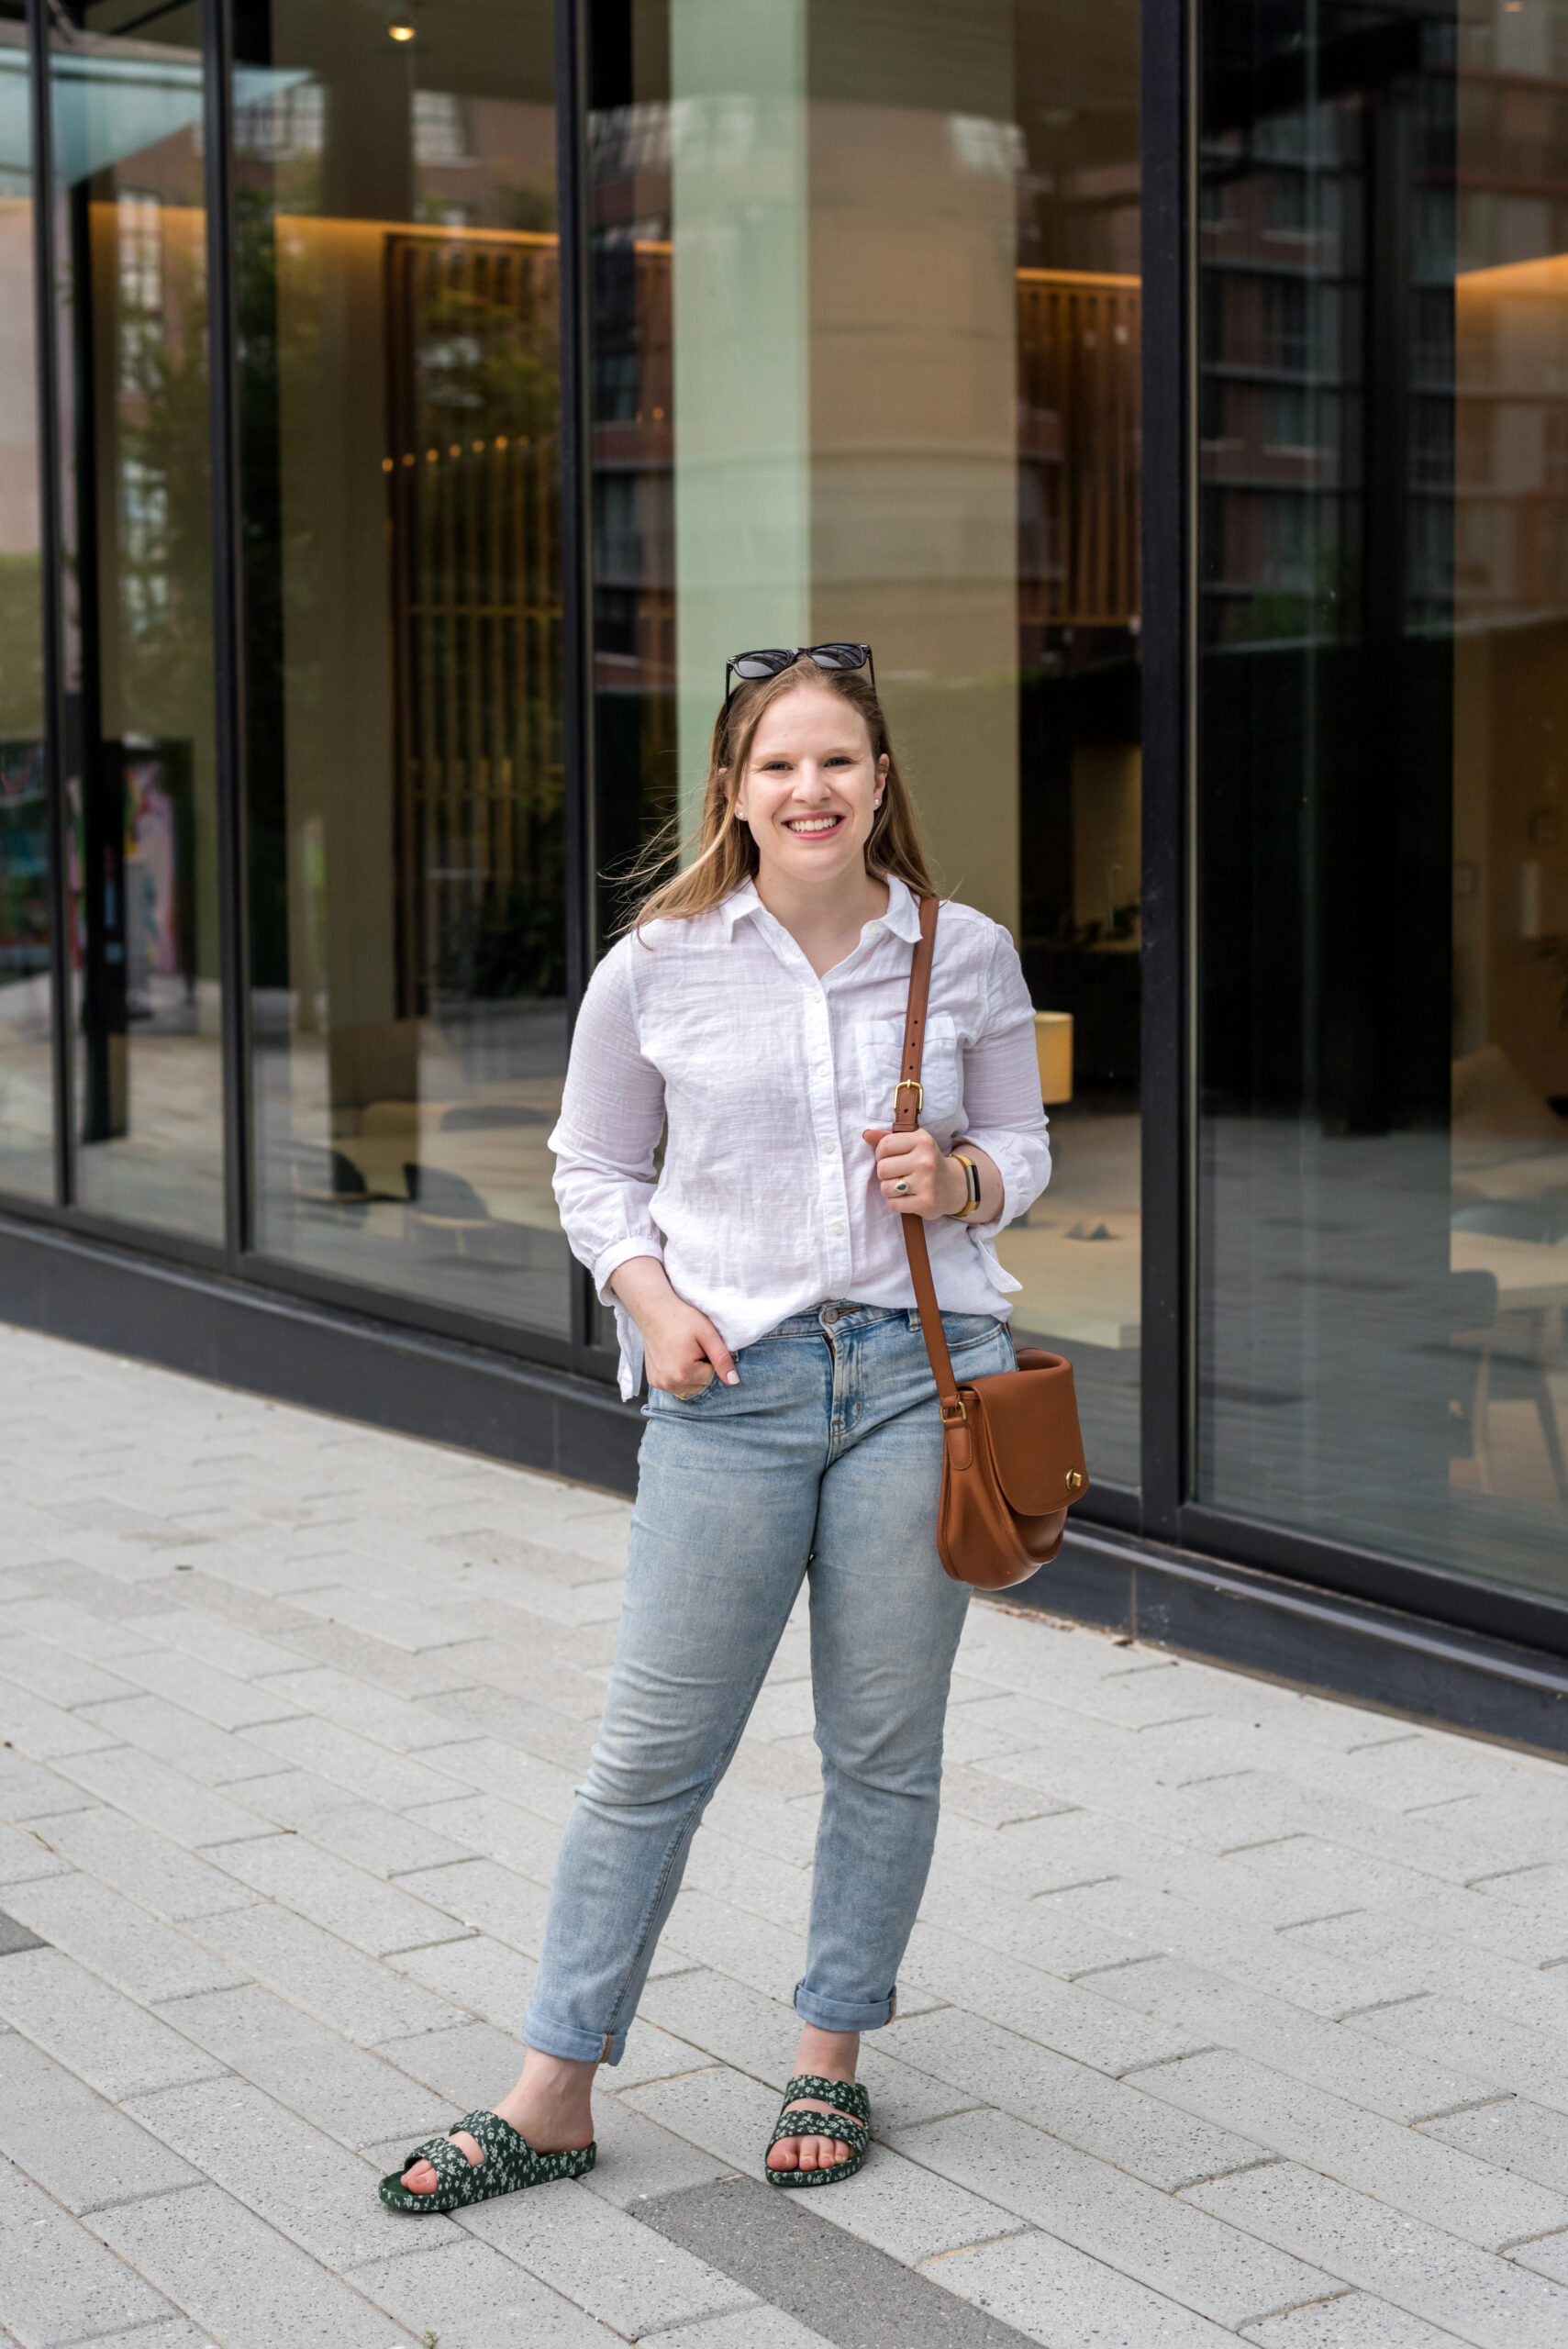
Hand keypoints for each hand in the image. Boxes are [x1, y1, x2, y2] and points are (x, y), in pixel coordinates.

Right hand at [609, 1258, 738, 1396]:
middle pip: (700, 1384)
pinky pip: (676, 1385)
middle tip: (691, 1348)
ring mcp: (659, 1384)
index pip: (711, 1376)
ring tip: (682, 1352)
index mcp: (684, 1373)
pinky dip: (678, 1375)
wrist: (655, 1312)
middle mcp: (669, 1383)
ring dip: (690, 1373)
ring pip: (689, 1387)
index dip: (709, 1359)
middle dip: (700, 1368)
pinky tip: (673, 1358)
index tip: (699, 1345)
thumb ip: (722, 1359)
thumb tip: (733, 1381)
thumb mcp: (708, 1335)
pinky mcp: (654, 1382)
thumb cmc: (682, 1319)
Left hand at [862, 1127, 967, 1220]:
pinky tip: (908, 1197)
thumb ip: (887, 1138)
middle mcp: (926, 1160)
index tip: (890, 1158)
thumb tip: (866, 1134)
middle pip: (882, 1168)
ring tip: (903, 1185)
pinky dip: (896, 1202)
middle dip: (885, 1173)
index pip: (884, 1145)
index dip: (881, 1154)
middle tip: (898, 1173)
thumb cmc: (925, 1161)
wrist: (953, 1185)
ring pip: (885, 1188)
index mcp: (922, 1141)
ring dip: (889, 1189)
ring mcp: (927, 1182)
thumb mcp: (911, 1143)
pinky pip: (893, 1204)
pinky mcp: (926, 1202)